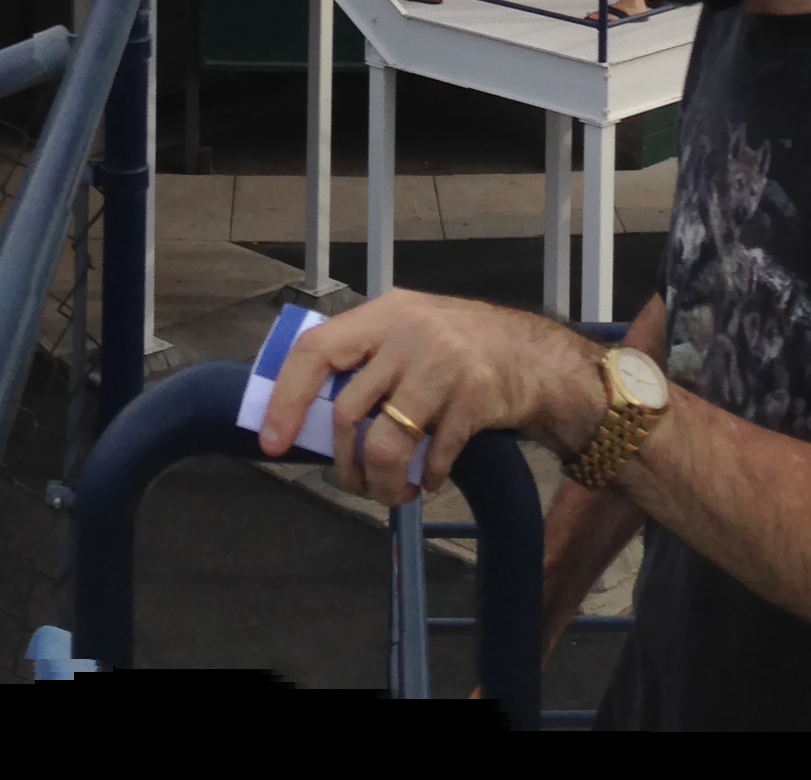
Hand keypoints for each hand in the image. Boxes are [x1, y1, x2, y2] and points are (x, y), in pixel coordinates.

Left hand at [262, 290, 615, 503]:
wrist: (538, 356)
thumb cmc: (459, 349)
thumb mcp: (406, 333)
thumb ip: (363, 360)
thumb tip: (304, 413)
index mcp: (381, 316)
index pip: (314, 352)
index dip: (287, 401)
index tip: (272, 443)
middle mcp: (408, 334)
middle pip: (348, 411)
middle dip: (344, 462)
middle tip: (352, 484)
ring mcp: (443, 365)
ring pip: (387, 443)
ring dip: (382, 482)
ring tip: (391, 494)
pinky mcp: (475, 397)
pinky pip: (435, 454)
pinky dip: (429, 477)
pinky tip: (431, 481)